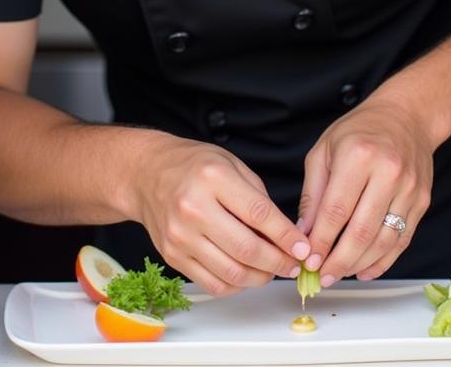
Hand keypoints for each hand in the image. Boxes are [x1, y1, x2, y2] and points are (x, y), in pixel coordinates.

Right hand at [133, 134, 310, 296]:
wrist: (147, 174)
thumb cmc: (193, 166)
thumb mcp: (231, 164)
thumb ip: (258, 198)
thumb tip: (285, 236)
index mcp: (213, 178)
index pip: (260, 214)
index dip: (287, 236)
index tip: (304, 248)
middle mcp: (194, 207)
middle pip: (247, 249)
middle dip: (279, 262)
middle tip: (293, 264)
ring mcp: (180, 235)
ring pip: (232, 273)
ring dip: (260, 278)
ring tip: (271, 269)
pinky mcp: (172, 256)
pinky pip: (212, 283)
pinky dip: (236, 285)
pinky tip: (245, 273)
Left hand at [298, 97, 433, 284]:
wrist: (406, 116)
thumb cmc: (359, 131)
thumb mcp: (324, 150)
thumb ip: (313, 192)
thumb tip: (303, 232)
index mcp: (358, 155)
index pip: (336, 209)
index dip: (321, 240)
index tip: (307, 260)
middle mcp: (387, 172)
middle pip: (361, 231)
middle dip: (338, 260)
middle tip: (321, 276)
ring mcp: (409, 189)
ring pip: (384, 241)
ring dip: (359, 264)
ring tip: (338, 274)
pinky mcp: (422, 202)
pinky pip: (402, 240)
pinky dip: (383, 261)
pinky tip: (364, 270)